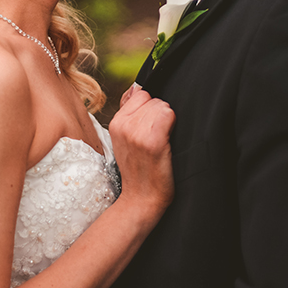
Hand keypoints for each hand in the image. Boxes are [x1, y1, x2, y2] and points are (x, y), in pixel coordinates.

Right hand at [109, 84, 175, 216]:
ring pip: (162, 106)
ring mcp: (137, 133)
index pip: (140, 94)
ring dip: (167, 121)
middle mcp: (124, 125)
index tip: (150, 126)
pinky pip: (168, 114)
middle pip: (153, 99)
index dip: (150, 108)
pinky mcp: (153, 141)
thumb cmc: (139, 169)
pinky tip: (167, 141)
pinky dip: (172, 124)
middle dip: (159, 114)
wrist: (140, 199)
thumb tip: (137, 87)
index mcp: (115, 123)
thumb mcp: (124, 139)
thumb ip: (129, 112)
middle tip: (156, 137)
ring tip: (161, 141)